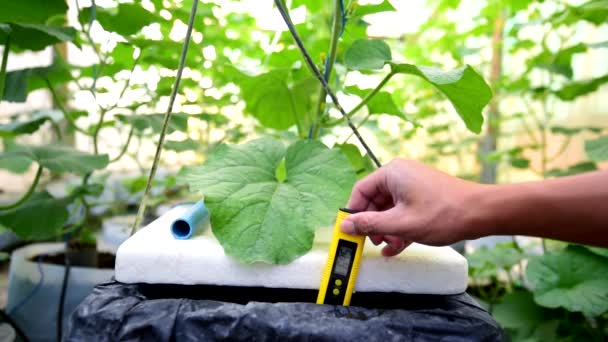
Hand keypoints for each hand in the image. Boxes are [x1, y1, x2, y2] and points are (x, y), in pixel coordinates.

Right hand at [340, 159, 483, 256]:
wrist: (482, 213)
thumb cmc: (442, 214)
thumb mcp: (400, 224)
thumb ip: (369, 224)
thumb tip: (345, 225)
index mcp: (391, 173)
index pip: (360, 191)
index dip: (353, 213)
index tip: (349, 232)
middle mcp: (401, 174)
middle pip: (374, 200)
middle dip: (373, 224)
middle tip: (372, 243)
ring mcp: (413, 185)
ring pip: (389, 208)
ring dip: (387, 229)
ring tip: (391, 246)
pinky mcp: (423, 195)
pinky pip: (403, 211)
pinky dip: (399, 227)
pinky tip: (398, 247)